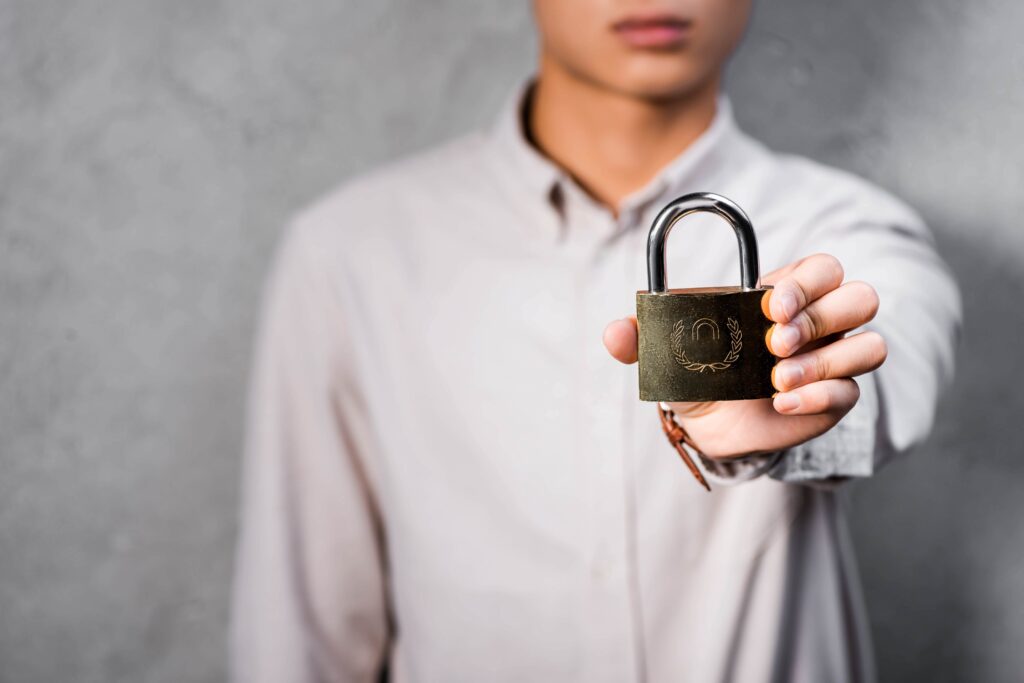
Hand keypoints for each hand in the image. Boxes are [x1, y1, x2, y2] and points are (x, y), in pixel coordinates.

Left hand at [603, 254, 886, 458]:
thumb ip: (643, 337)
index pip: (821, 269)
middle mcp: (819, 322)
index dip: (805, 282)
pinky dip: (819, 396)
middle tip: (776, 343)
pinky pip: (851, 391)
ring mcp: (833, 360)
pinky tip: (781, 403)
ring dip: (825, 361)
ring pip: (869, 345)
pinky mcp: (835, 398)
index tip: (771, 304)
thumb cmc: (699, 370)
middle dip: (821, 317)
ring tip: (775, 380)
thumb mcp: (668, 351)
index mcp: (785, 294)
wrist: (710, 424)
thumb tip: (614, 333)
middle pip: (860, 297)